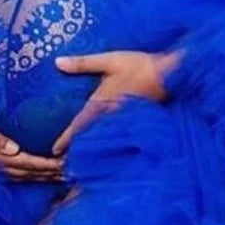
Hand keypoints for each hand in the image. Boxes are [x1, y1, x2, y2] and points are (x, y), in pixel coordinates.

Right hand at [0, 113, 64, 181]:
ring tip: (66, 174)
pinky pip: (20, 176)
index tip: (64, 162)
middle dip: (53, 172)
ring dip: (46, 177)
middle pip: (31, 173)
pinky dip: (35, 176)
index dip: (47, 164)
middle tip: (75, 169)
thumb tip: (14, 148)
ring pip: (27, 177)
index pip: (27, 162)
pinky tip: (45, 175)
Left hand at [49, 49, 181, 155]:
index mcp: (101, 103)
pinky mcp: (134, 123)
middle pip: (90, 138)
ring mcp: (123, 122)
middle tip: (64, 164)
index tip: (54, 151)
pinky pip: (116, 137)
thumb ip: (83, 63)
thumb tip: (57, 62)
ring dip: (91, 150)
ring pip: (103, 140)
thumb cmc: (140, 66)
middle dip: (77, 151)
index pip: (79, 126)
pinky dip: (107, 145)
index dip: (66, 139)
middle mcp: (111, 117)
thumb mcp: (111, 60)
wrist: (170, 75)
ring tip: (80, 161)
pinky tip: (105, 150)